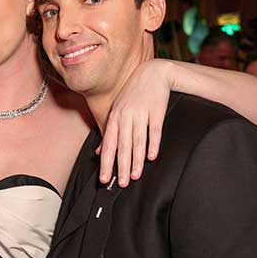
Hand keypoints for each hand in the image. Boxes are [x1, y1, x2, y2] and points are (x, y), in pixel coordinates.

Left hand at [98, 60, 171, 186]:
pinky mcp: (156, 111)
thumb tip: (100, 151)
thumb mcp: (118, 111)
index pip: (109, 144)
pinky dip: (153, 144)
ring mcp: (141, 114)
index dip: (106, 162)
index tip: (104, 178)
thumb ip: (109, 132)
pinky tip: (152, 157)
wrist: (153, 73)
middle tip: (121, 183)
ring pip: (137, 141)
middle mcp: (125, 116)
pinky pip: (154, 130)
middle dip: (121, 166)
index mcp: (115, 118)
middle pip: (122, 145)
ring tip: (135, 175)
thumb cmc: (133, 95)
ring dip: (136, 160)